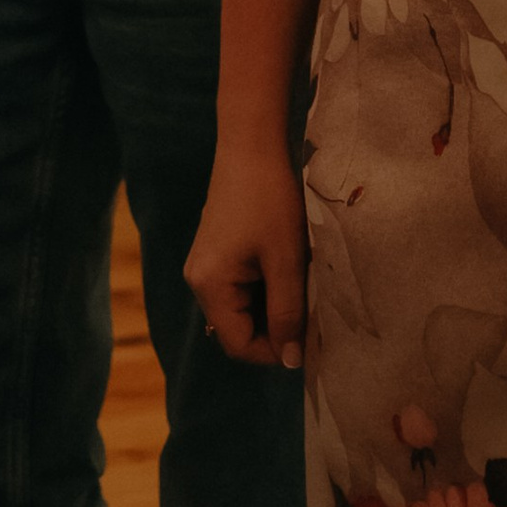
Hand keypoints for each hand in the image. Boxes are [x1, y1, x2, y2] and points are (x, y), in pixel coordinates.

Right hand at [186, 137, 309, 369]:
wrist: (252, 144)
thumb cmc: (270, 200)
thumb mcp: (285, 261)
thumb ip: (287, 314)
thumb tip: (289, 362)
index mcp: (208, 286)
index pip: (239, 345)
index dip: (274, 351)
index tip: (308, 339)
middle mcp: (198, 279)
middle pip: (237, 328)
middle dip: (275, 326)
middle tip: (308, 311)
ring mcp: (205, 263)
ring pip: (241, 307)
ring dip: (272, 305)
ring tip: (299, 285)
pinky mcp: (215, 250)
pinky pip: (239, 286)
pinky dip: (264, 287)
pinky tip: (285, 267)